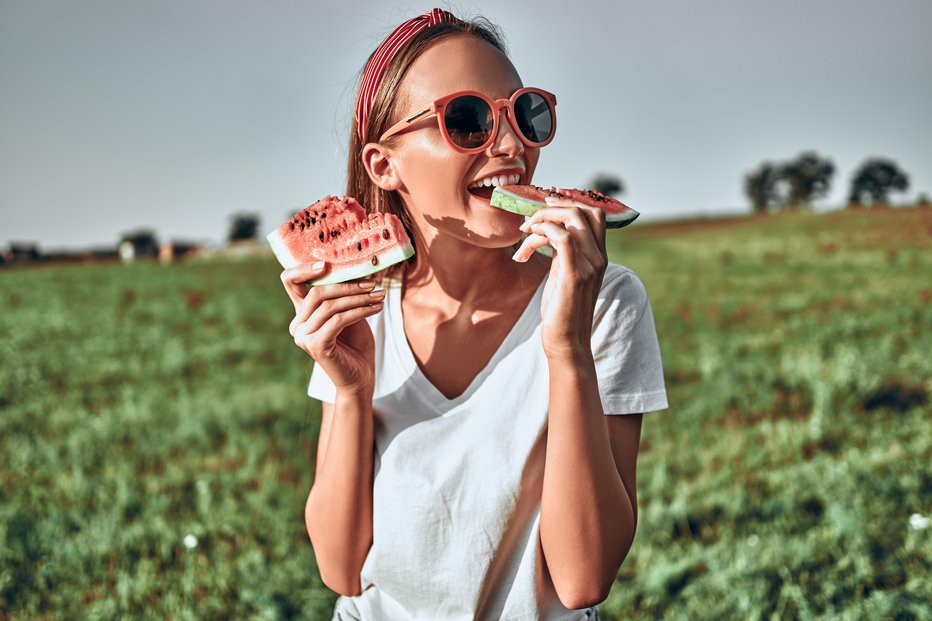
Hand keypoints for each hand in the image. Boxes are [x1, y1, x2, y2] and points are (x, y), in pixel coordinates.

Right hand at [280, 262, 384, 394]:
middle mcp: (297, 324)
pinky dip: (359, 311)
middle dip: (348, 286)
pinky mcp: (315, 345)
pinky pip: (338, 320)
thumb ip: (342, 294)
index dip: (304, 268)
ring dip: (359, 299)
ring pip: (330, 306)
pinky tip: (376, 308)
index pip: (290, 281)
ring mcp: (303, 336)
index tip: (326, 263)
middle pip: (317, 292)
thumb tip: (354, 265)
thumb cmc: (356, 343)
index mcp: (301, 313)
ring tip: (379, 296)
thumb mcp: (348, 312)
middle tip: (372, 284)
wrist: (360, 377)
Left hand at [512, 196, 606, 359]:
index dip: (570, 202)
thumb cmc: (561, 311)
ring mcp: (589, 265)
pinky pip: (562, 237)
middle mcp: (598, 257)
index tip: (545, 205)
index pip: (595, 213)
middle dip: (555, 205)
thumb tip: (548, 233)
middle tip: (531, 217)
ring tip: (524, 231)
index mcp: (598, 256)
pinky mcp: (575, 275)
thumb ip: (562, 253)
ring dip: (543, 217)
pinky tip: (528, 238)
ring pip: (573, 218)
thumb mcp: (564, 275)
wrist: (567, 342)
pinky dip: (543, 230)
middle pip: (586, 209)